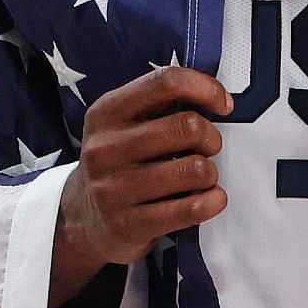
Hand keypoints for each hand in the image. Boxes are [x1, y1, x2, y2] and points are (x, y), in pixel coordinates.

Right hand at [52, 67, 230, 307]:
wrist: (83, 218)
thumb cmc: (120, 161)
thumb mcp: (124, 123)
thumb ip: (162, 104)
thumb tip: (217, 97)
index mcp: (107, 113)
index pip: (166, 82)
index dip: (206, 88)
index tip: (223, 104)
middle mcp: (105, 148)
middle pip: (188, 126)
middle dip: (211, 138)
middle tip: (207, 148)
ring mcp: (114, 189)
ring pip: (196, 169)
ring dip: (210, 173)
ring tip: (200, 177)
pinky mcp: (128, 225)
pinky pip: (193, 209)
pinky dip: (213, 201)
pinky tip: (209, 199)